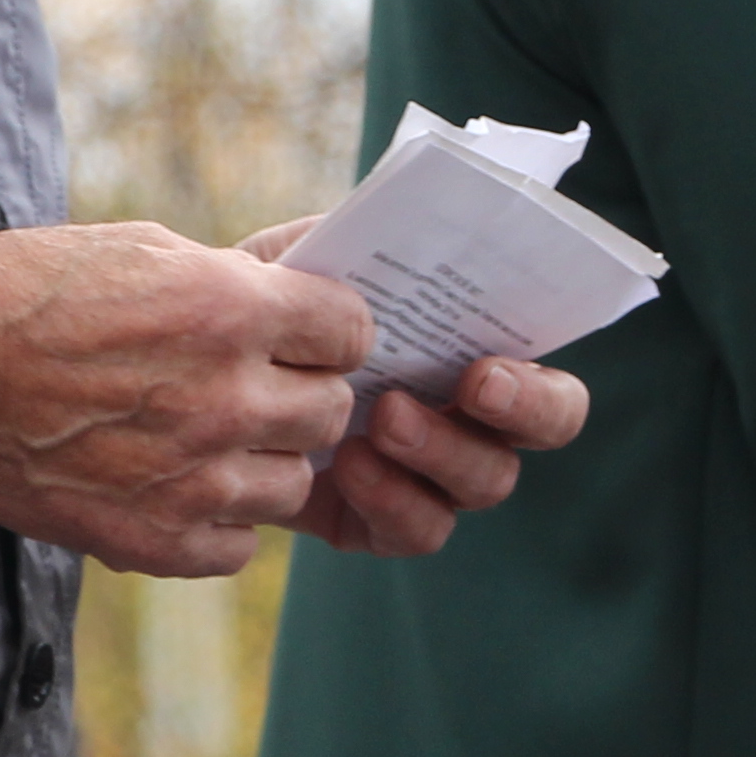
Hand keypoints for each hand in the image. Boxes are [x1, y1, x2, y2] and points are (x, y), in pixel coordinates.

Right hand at [0, 222, 373, 577]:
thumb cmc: (29, 295)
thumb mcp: (141, 251)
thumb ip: (231, 278)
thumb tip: (299, 286)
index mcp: (224, 311)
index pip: (348, 330)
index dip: (330, 329)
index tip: (306, 333)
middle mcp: (222, 399)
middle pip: (329, 411)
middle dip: (302, 392)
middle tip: (258, 384)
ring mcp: (192, 479)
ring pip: (293, 484)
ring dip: (264, 460)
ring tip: (211, 437)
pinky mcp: (154, 541)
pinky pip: (240, 544)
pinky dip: (221, 520)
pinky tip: (182, 485)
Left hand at [235, 219, 589, 556]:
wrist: (202, 369)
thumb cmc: (273, 306)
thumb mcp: (310, 261)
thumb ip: (361, 244)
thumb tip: (408, 226)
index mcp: (478, 356)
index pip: (552, 386)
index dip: (539, 389)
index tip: (486, 366)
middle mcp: (474, 422)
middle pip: (541, 436)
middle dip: (515, 412)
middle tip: (466, 387)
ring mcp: (433, 477)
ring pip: (481, 486)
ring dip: (439, 452)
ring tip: (380, 419)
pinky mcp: (378, 521)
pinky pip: (413, 530)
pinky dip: (388, 498)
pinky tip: (344, 464)